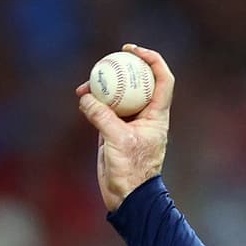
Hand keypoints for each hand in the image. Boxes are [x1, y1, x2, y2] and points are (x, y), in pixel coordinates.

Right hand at [76, 45, 174, 211]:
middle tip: (108, 58)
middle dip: (125, 69)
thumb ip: (103, 117)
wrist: (127, 195)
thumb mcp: (117, 140)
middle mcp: (146, 115)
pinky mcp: (115, 130)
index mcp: (157, 115)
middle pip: (139, 83)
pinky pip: (105, 108)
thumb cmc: (131, 170)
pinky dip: (94, 102)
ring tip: (85, 86)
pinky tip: (82, 98)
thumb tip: (87, 97)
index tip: (133, 50)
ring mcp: (130, 122)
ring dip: (104, 87)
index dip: (152, 60)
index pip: (163, 80)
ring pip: (120, 95)